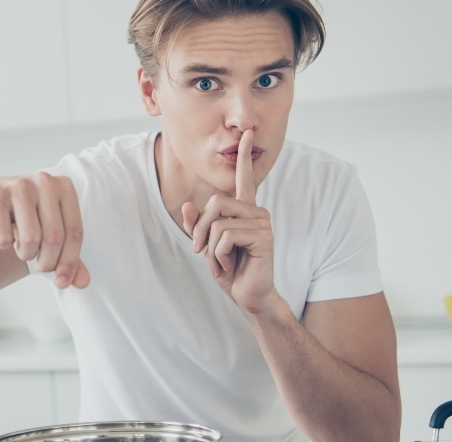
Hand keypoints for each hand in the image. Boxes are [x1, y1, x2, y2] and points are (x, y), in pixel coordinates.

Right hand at [0, 173, 89, 288]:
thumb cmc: (23, 217)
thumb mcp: (49, 232)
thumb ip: (68, 256)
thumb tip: (83, 283)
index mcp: (65, 187)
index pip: (75, 232)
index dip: (70, 262)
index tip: (62, 282)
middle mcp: (45, 181)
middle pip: (55, 238)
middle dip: (47, 262)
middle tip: (39, 265)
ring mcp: (19, 186)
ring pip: (31, 239)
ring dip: (25, 254)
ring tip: (21, 246)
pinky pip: (4, 238)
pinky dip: (3, 245)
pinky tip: (3, 233)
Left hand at [181, 129, 277, 314]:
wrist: (250, 295)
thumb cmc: (231, 270)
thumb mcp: (208, 247)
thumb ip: (198, 226)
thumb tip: (188, 206)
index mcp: (244, 210)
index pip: (244, 179)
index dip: (243, 157)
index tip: (246, 135)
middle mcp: (255, 211)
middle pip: (215, 203)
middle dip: (200, 230)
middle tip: (202, 252)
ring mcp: (262, 222)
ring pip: (218, 222)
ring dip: (210, 248)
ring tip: (222, 263)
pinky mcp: (263, 237)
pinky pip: (226, 236)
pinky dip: (218, 256)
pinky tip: (229, 266)